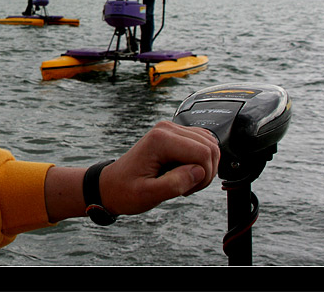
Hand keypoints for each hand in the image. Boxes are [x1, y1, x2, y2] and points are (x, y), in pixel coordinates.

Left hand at [98, 121, 219, 216]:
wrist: (112, 185)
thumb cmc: (126, 190)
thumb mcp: (148, 194)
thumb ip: (174, 184)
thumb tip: (198, 171)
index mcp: (160, 139)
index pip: (204, 152)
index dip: (203, 176)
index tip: (185, 190)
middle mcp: (167, 128)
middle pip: (210, 147)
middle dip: (205, 172)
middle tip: (185, 187)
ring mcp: (171, 130)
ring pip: (210, 145)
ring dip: (204, 167)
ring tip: (184, 180)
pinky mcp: (175, 135)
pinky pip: (202, 145)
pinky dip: (201, 162)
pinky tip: (185, 173)